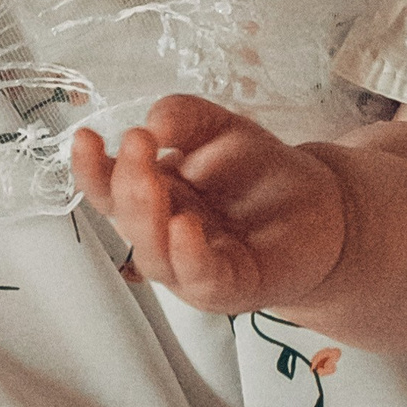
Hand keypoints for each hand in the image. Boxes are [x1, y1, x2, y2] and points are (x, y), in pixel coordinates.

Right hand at [70, 95, 347, 314]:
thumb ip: (185, 118)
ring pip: (155, 254)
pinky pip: (200, 278)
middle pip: (127, 219)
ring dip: (147, 219)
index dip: (91, 166)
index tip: (84, 137)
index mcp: (153, 196)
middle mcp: (162, 235)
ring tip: (151, 182)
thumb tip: (153, 121)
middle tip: (137, 145)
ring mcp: (191, 267)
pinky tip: (185, 227)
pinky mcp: (229, 288)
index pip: (108, 186)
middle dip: (126, 183)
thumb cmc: (259, 172)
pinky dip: (188, 256)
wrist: (321, 207)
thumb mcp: (221, 130)